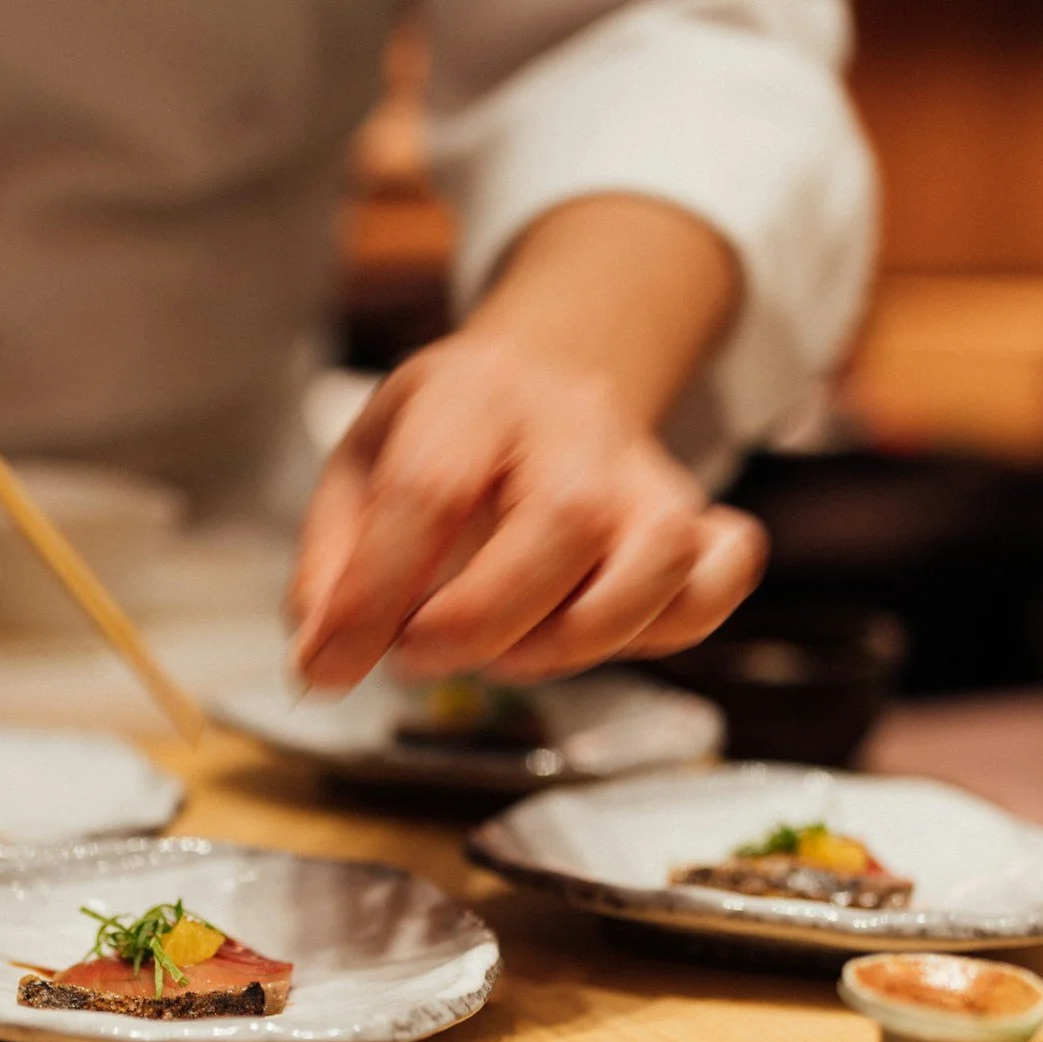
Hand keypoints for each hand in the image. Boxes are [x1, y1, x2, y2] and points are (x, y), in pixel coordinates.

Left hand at [288, 331, 766, 688]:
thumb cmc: (442, 440)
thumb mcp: (360, 472)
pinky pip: (718, 579)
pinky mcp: (692, 518)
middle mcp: (575, 422)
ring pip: (658, 556)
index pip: (429, 491)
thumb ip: (331, 567)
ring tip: (508, 655)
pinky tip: (597, 633)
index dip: (376, 595)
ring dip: (578, 637)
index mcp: (472, 392)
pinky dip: (671, 626)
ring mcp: (645, 472)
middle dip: (481, 620)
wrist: (546, 377)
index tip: (334, 665)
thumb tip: (324, 660)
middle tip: (418, 657)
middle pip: (562, 519)